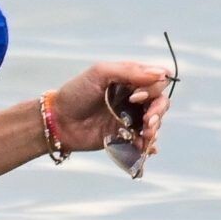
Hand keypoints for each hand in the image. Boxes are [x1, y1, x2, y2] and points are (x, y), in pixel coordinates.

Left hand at [51, 60, 173, 156]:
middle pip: (160, 102)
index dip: (154, 89)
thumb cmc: (76, 93)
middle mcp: (133, 98)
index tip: (137, 97)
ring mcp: (129, 118)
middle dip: (158, 112)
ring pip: (155, 122)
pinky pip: (144, 141)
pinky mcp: (124, 136)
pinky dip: (149, 145)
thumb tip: (161, 73)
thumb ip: (130, 71)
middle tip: (147, 121)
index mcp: (129, 79)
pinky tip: (146, 148)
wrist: (59, 122)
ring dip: (155, 129)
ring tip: (146, 135)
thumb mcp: (100, 73)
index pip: (156, 81)